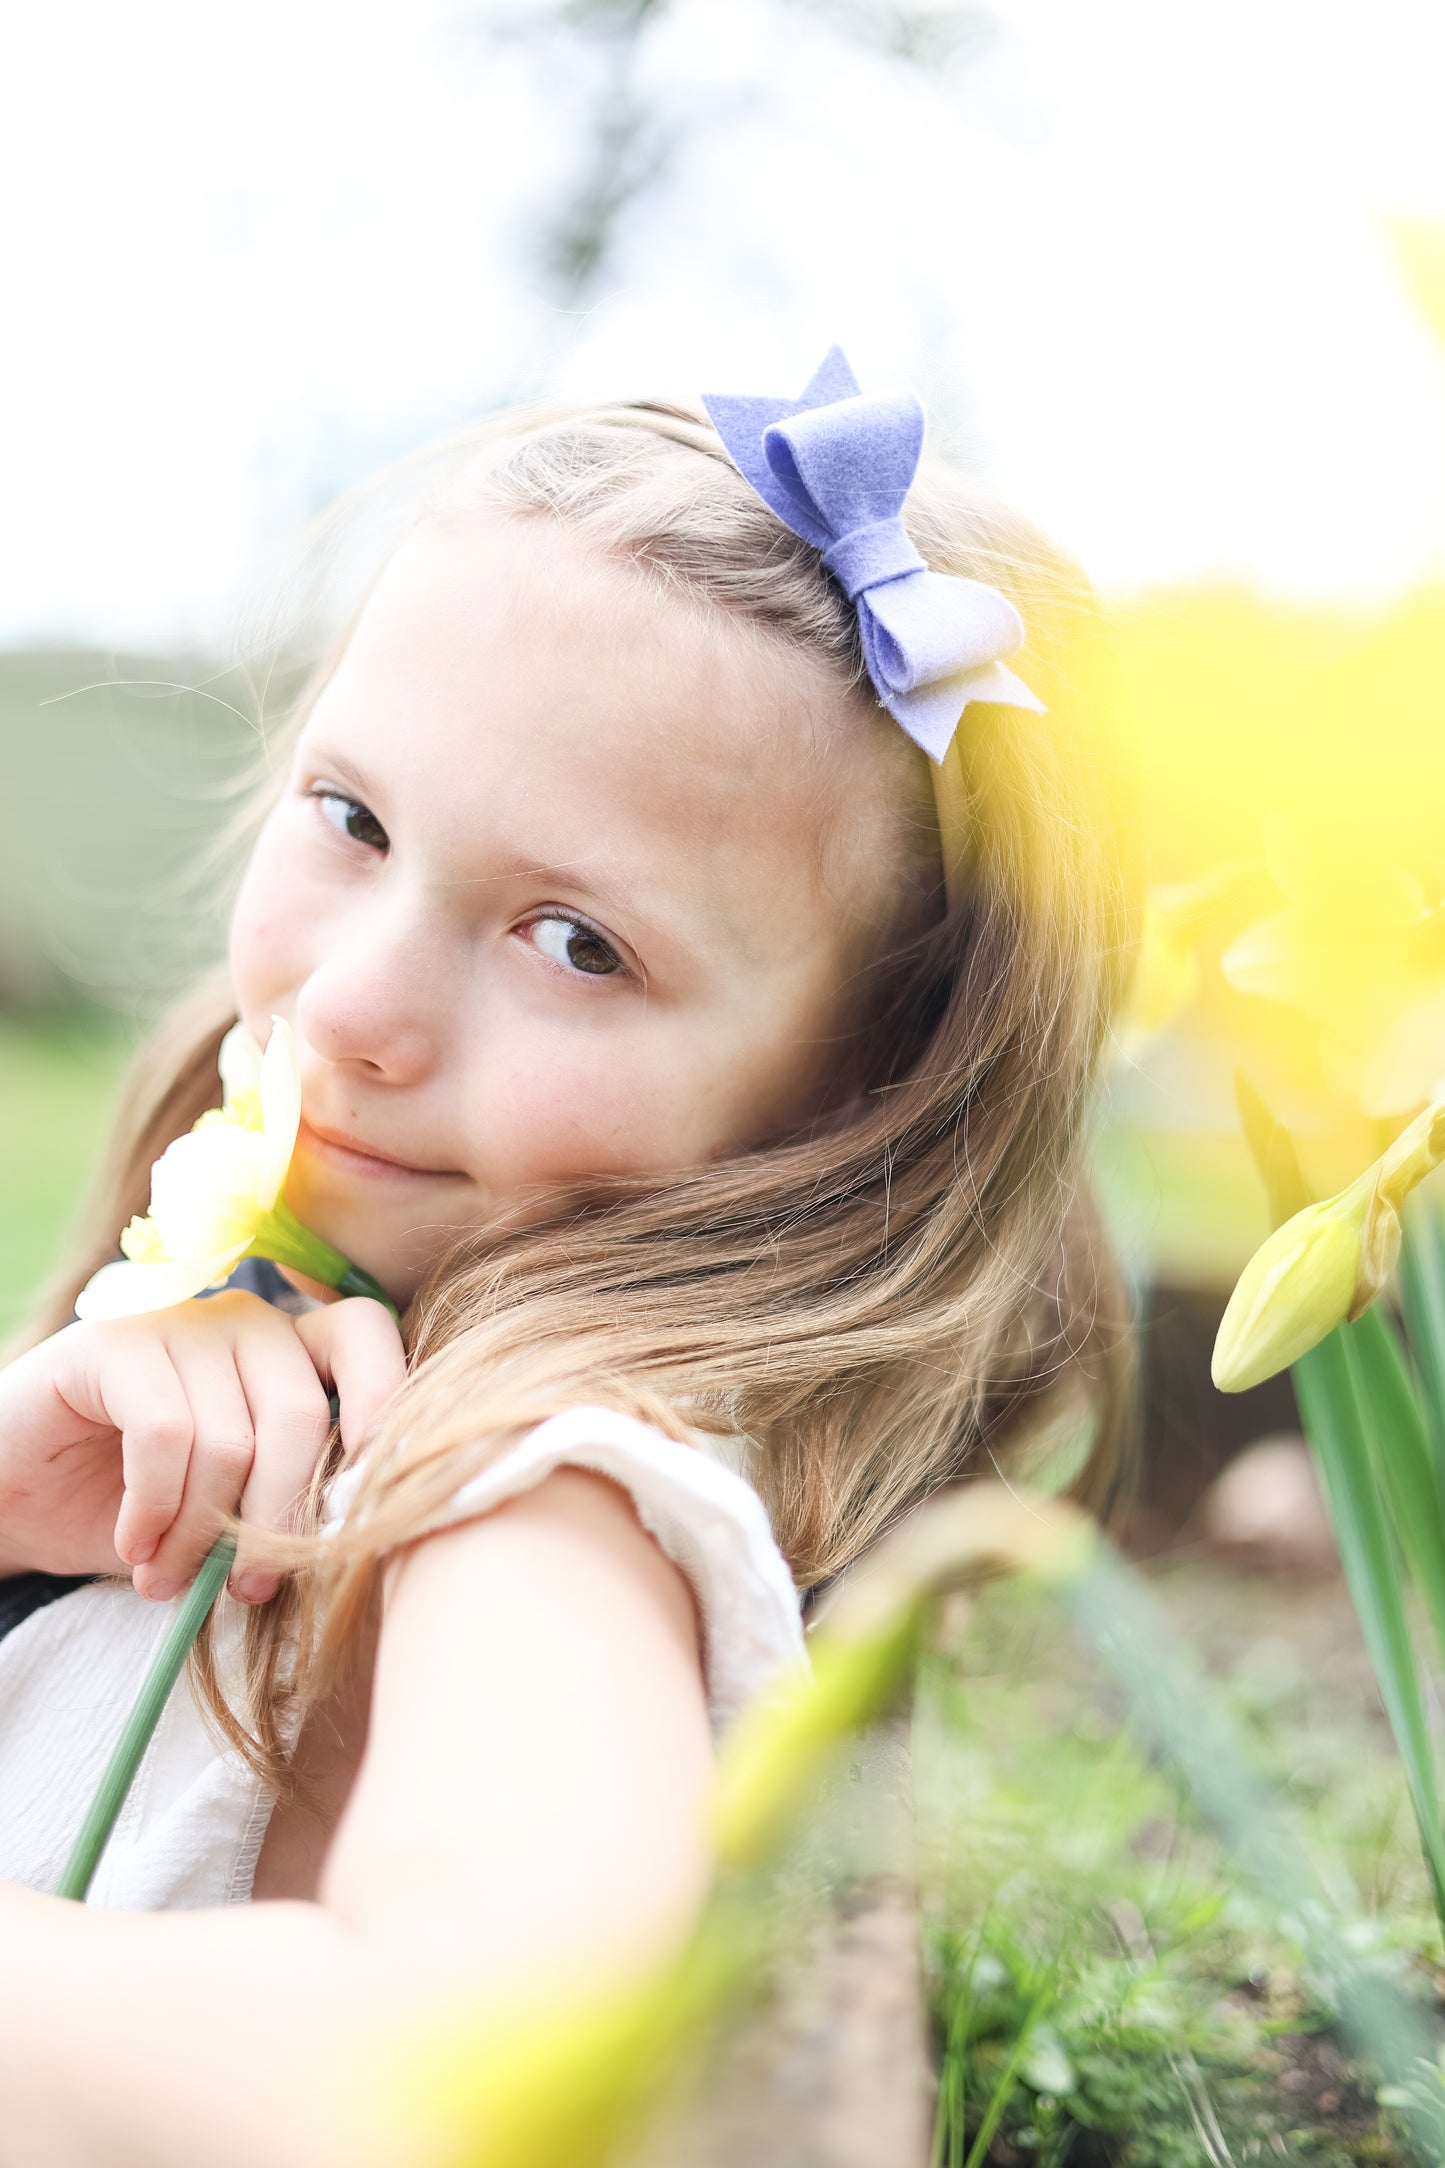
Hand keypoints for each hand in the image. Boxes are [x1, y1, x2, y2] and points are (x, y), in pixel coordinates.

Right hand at [0, 1291, 405, 1604]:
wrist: (18, 1499)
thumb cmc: (140, 1507)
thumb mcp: (230, 1511)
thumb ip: (288, 1502)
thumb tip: (357, 1535)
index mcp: (289, 1348)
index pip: (363, 1334)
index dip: (383, 1399)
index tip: (369, 1490)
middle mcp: (244, 1319)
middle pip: (300, 1412)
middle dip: (278, 1518)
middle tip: (250, 1587)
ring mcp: (178, 1320)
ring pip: (229, 1438)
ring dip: (199, 1533)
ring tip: (167, 1576)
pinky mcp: (112, 1342)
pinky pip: (165, 1435)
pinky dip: (154, 1509)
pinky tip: (134, 1542)